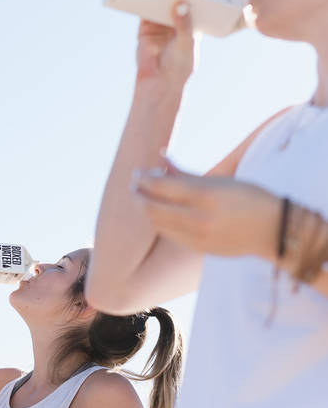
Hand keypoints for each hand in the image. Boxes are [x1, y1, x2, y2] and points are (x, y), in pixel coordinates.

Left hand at [131, 160, 280, 258]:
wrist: (273, 231)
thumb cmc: (249, 198)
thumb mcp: (220, 180)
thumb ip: (186, 173)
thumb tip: (161, 157)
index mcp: (206, 196)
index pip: (162, 187)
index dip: (144, 179)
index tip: (136, 173)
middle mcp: (199, 219)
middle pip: (154, 208)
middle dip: (139, 196)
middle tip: (134, 185)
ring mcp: (197, 238)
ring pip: (158, 224)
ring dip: (147, 209)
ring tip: (145, 197)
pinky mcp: (198, 250)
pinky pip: (170, 235)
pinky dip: (161, 222)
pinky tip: (161, 212)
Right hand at [135, 3, 194, 87]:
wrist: (158, 82)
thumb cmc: (179, 66)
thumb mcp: (186, 42)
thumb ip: (183, 23)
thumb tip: (180, 3)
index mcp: (192, 25)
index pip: (194, 3)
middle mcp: (176, 22)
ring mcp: (160, 24)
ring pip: (160, 3)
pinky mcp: (146, 28)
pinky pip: (144, 10)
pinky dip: (143, 0)